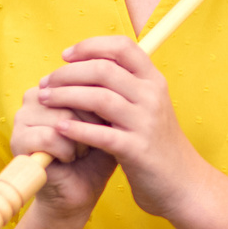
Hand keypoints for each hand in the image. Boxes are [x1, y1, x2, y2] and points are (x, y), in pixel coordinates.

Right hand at [8, 65, 119, 226]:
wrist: (83, 189)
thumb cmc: (98, 152)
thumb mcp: (109, 117)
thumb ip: (112, 90)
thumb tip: (122, 67)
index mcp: (56, 85)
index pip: (84, 75)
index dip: (101, 99)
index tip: (106, 120)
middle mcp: (36, 96)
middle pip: (74, 93)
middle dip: (92, 120)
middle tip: (93, 138)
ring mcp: (23, 117)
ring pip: (62, 115)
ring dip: (81, 138)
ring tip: (81, 149)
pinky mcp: (18, 141)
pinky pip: (50, 136)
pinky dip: (68, 151)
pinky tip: (71, 159)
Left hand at [26, 34, 209, 222]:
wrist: (182, 182)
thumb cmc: (156, 143)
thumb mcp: (148, 107)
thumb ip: (125, 87)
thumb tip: (86, 65)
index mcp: (153, 81)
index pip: (122, 47)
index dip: (90, 46)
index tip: (66, 55)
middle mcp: (152, 96)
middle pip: (104, 69)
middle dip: (68, 73)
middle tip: (46, 82)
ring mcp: (146, 122)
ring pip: (99, 98)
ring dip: (66, 96)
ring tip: (45, 100)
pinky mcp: (137, 150)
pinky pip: (101, 134)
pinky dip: (78, 129)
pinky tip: (60, 128)